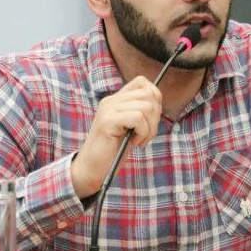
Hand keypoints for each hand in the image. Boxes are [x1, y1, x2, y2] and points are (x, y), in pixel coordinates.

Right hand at [71, 76, 162, 198]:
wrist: (92, 168)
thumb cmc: (113, 151)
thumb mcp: (129, 127)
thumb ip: (139, 112)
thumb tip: (157, 101)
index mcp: (115, 100)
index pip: (142, 82)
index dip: (154, 98)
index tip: (151, 119)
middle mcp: (110, 100)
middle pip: (149, 94)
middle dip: (156, 116)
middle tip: (146, 134)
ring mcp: (108, 109)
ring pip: (147, 106)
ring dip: (150, 127)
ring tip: (140, 140)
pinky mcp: (108, 121)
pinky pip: (138, 118)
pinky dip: (143, 133)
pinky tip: (134, 142)